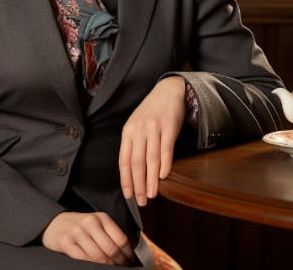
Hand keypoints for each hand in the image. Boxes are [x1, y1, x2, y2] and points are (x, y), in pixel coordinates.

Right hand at [41, 211, 134, 265]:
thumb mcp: (96, 224)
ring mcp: (78, 232)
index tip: (130, 261)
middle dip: (119, 262)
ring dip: (107, 266)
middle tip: (122, 267)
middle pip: (111, 248)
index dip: (128, 254)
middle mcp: (90, 222)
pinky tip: (95, 267)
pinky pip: (83, 259)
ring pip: (99, 256)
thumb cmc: (79, 227)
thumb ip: (110, 235)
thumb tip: (127, 253)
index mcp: (101, 217)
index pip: (121, 238)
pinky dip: (92, 266)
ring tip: (111, 268)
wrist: (54, 224)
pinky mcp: (67, 242)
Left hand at [119, 76, 186, 205]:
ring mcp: (154, 128)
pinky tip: (163, 177)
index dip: (126, 180)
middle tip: (141, 201)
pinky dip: (164, 164)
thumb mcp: (137, 125)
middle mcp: (139, 129)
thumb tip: (133, 173)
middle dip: (138, 184)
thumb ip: (134, 145)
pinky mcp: (169, 127)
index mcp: (128, 131)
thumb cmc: (151, 112)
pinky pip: (166, 149)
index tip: (128, 195)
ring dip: (151, 180)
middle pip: (136, 162)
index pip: (124, 160)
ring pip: (151, 159)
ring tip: (151, 194)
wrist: (168, 91)